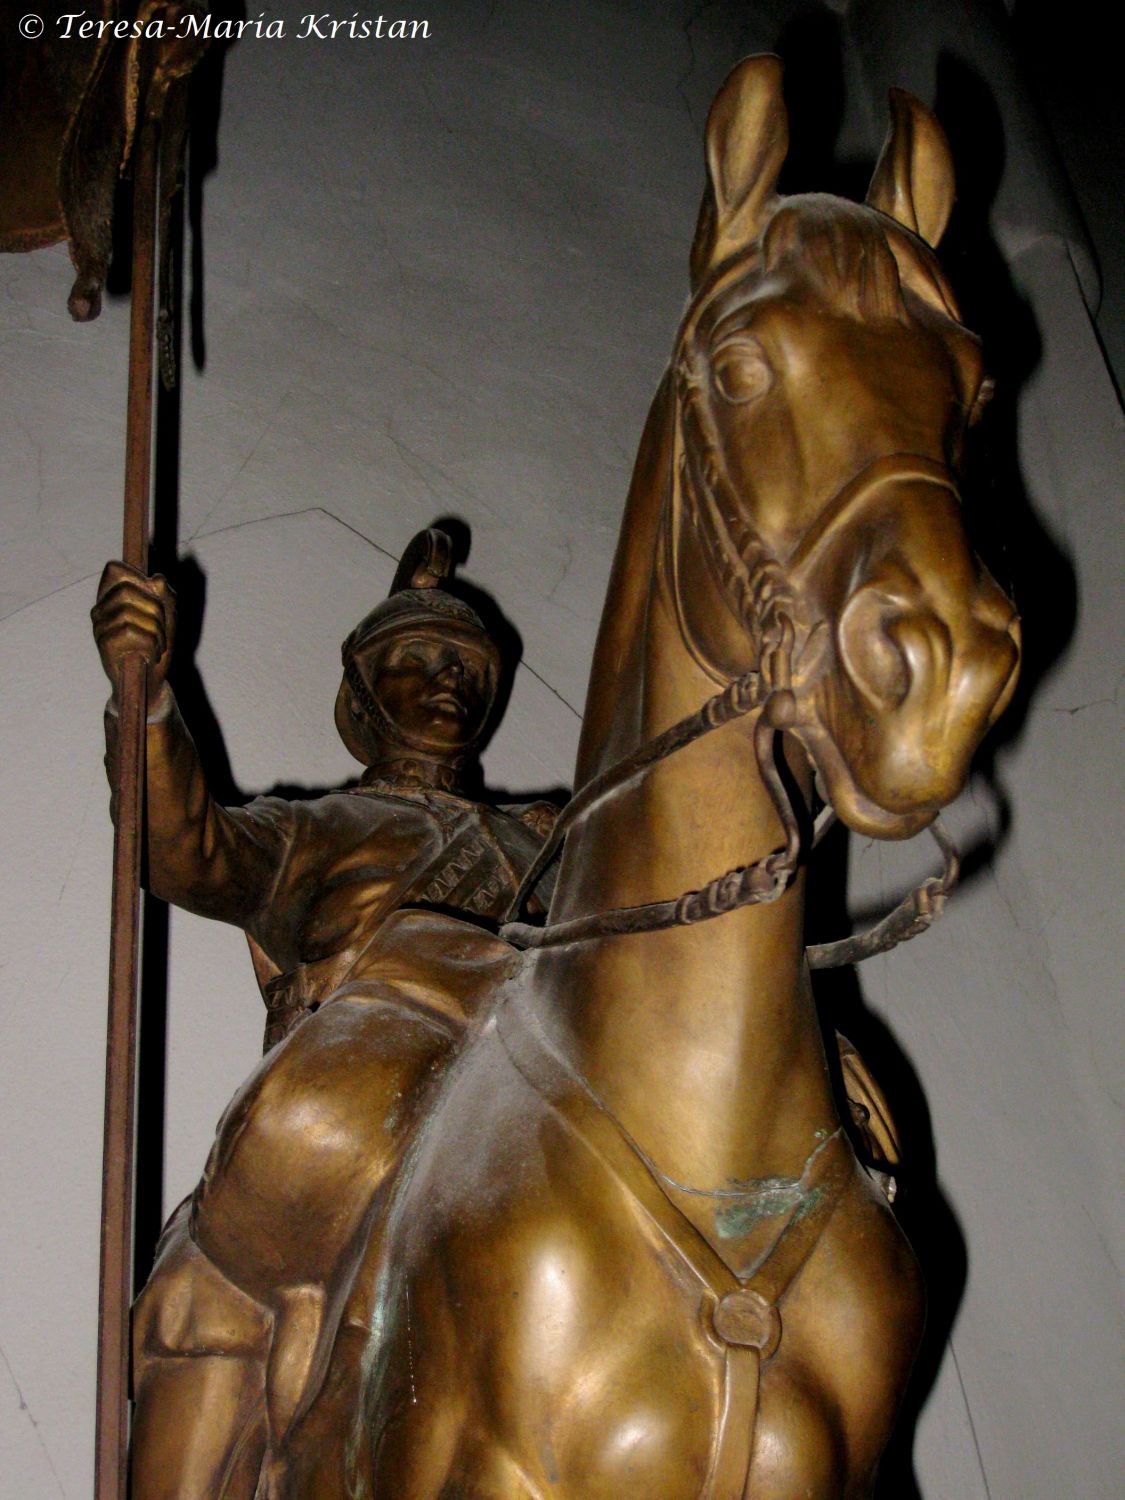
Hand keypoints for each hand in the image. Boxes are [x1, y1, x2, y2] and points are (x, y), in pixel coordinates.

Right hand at [92, 561, 175, 697]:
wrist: (149, 682)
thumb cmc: (155, 647)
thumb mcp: (167, 619)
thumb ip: (166, 597)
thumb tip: (158, 578)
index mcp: (112, 598)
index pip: (114, 569)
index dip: (139, 577)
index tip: (157, 595)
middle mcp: (101, 609)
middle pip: (127, 590)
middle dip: (155, 607)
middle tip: (163, 627)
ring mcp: (99, 627)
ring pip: (129, 612)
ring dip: (155, 629)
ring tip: (159, 644)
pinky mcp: (103, 644)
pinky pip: (129, 632)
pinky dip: (149, 642)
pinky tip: (152, 654)